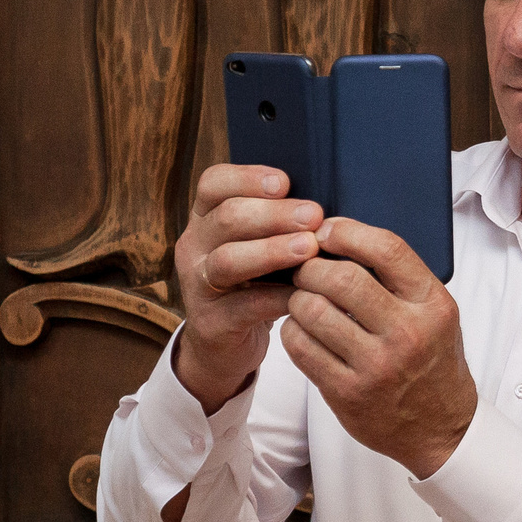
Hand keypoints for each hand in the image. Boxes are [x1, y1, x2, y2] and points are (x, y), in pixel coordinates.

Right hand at [170, 164, 326, 412]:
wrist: (227, 343)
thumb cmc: (257, 282)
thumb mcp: (262, 245)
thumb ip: (283, 222)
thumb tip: (326, 202)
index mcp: (206, 217)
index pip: (214, 183)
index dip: (247, 178)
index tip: (285, 182)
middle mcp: (195, 245)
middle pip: (227, 218)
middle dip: (273, 214)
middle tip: (314, 215)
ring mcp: (197, 284)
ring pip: (228, 261)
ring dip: (272, 251)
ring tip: (310, 248)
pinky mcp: (211, 322)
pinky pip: (245, 306)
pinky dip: (278, 298)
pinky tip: (307, 293)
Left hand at [278, 217, 476, 476]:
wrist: (440, 427)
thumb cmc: (432, 361)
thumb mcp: (436, 313)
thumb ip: (399, 278)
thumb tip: (336, 235)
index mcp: (433, 305)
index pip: (387, 249)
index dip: (346, 232)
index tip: (326, 232)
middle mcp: (408, 333)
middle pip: (340, 277)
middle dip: (311, 267)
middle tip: (306, 270)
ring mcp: (377, 366)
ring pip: (312, 310)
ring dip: (297, 299)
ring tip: (304, 301)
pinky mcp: (348, 392)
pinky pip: (300, 346)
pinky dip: (292, 331)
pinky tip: (303, 331)